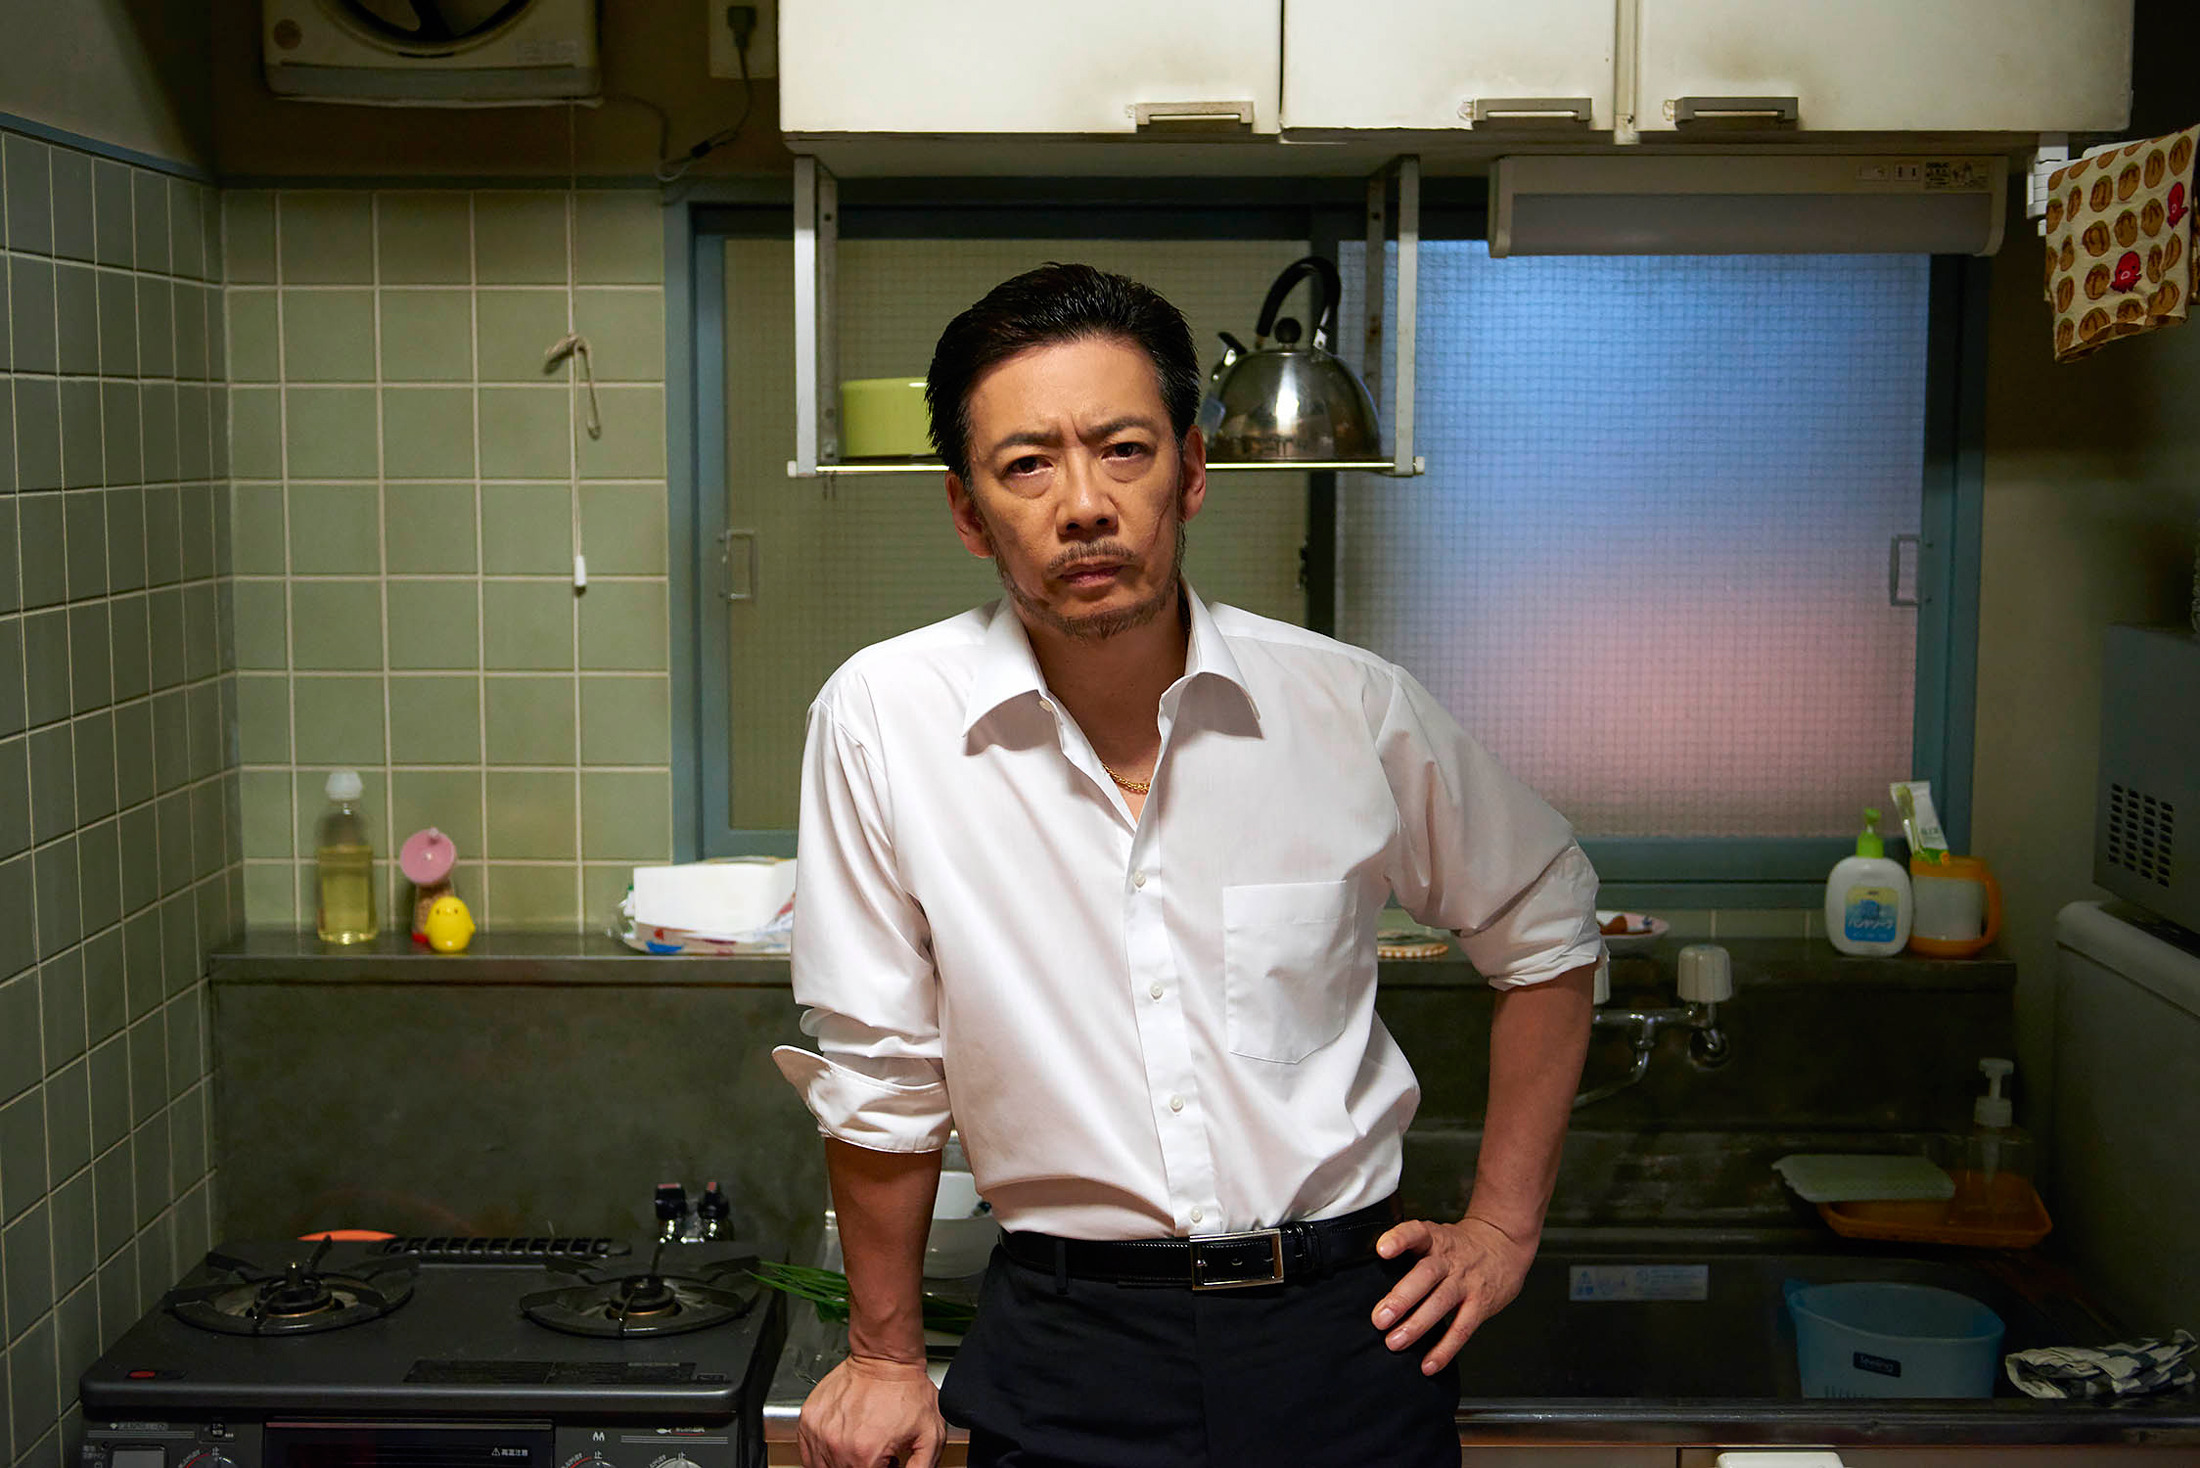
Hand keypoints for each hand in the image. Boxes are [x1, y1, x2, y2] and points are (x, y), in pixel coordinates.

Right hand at [796, 1353, 944, 1467]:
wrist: (884, 1357)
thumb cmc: (906, 1390)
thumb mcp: (931, 1435)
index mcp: (866, 1455)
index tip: (888, 1461)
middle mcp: (838, 1446)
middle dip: (863, 1466)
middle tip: (877, 1450)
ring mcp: (819, 1433)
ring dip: (842, 1462)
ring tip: (861, 1443)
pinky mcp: (808, 1421)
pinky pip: (808, 1453)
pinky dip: (824, 1453)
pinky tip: (843, 1440)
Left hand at [1369, 1214, 1536, 1373]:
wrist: (1504, 1243)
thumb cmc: (1457, 1245)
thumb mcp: (1434, 1237)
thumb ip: (1407, 1252)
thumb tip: (1365, 1275)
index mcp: (1433, 1238)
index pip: (1415, 1232)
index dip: (1399, 1239)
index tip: (1382, 1250)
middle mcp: (1449, 1258)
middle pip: (1425, 1275)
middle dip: (1402, 1297)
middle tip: (1379, 1319)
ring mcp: (1466, 1281)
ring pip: (1441, 1302)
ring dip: (1417, 1325)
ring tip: (1394, 1342)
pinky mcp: (1481, 1303)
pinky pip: (1462, 1328)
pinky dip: (1445, 1349)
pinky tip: (1428, 1365)